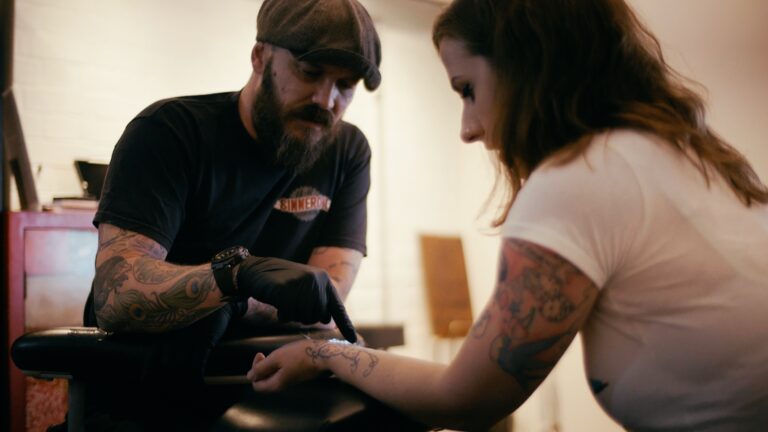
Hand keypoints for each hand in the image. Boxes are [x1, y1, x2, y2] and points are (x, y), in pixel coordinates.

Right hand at [236, 256, 356, 341]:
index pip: (337, 307)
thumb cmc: (281, 282)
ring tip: (285, 303)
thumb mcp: (304, 285)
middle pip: (319, 316)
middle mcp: (316, 280)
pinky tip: (278, 304)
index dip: (345, 325)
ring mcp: (302, 284)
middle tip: (293, 308)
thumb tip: (327, 319)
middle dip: (306, 317)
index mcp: (323, 279)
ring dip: (294, 316)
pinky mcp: (287, 289)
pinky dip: (284, 314)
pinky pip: (290, 314)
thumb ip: (317, 298)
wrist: (256, 270)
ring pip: (305, 316)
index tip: (353, 339)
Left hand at [247, 340, 321, 391]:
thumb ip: (261, 368)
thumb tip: (249, 376)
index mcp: (275, 384)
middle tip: (266, 354)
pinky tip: (285, 356)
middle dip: (261, 367)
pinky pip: (281, 373)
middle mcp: (282, 386)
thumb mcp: (277, 358)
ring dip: (270, 365)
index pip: (256, 385)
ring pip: (273, 376)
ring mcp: (290, 381)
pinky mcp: (296, 376)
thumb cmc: (299, 355)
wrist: (322, 355)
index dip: (254, 371)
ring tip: (276, 354)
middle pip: (264, 381)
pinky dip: (278, 365)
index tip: (261, 356)